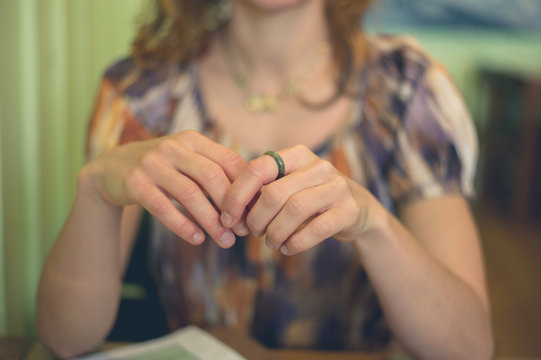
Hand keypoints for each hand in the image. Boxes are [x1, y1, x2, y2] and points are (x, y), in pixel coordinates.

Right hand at [81, 130, 244, 246]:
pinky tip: (197, 239)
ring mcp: (152, 164)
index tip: (253, 211)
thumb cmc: (161, 169)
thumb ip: (213, 172)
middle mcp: (173, 147)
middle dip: (231, 207)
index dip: (245, 187)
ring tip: (224, 240)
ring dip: (210, 221)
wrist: (110, 169)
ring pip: (189, 194)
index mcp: (192, 140)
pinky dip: (182, 225)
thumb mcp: (186, 160)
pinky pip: (163, 207)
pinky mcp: (134, 183)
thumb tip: (251, 200)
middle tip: (240, 231)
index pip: (229, 160)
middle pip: (212, 176)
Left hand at [220, 145, 377, 254]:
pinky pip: (316, 229)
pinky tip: (287, 248)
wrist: (359, 210)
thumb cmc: (313, 199)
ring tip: (271, 242)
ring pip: (294, 210)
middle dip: (256, 219)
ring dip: (275, 232)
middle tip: (254, 232)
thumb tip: (229, 211)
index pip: (258, 168)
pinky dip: (296, 243)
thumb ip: (263, 191)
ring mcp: (336, 187)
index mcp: (297, 155)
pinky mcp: (348, 210)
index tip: (228, 217)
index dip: (237, 194)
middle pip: (274, 193)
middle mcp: (319, 166)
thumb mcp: (290, 186)